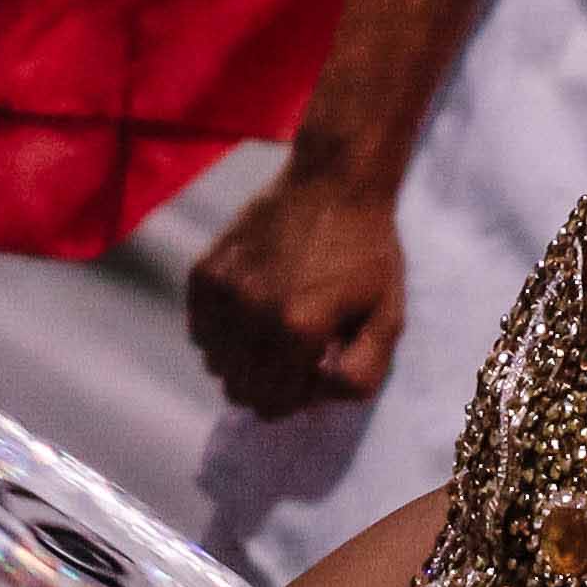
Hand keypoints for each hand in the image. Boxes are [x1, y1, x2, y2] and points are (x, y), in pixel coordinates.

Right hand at [187, 167, 403, 414]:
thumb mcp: (388, 317)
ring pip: (213, 362)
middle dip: (265, 386)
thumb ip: (362, 373)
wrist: (334, 182)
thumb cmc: (367, 252)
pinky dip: (218, 331)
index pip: (272, 404)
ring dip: (240, 359)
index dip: (292, 400)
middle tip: (291, 359)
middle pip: (238, 389)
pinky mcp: (205, 271)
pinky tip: (248, 311)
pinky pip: (198, 327)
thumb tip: (318, 398)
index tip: (309, 375)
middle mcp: (253, 313)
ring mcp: (224, 290)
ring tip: (270, 333)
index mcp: (299, 329)